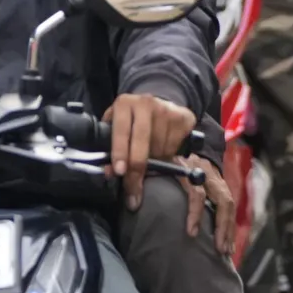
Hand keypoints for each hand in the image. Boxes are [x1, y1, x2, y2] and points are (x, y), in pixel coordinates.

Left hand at [106, 93, 197, 208]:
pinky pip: (175, 147)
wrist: (159, 102)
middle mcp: (145, 103)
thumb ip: (110, 146)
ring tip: (151, 157)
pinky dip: (169, 155)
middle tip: (133, 190)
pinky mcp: (184, 116)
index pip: (120, 131)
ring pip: (160, 148)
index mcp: (124, 104)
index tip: (120, 172)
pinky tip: (164, 149)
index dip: (120, 153)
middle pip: (141, 142)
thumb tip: (109, 172)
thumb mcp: (116, 126)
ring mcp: (166, 109)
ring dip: (155, 162)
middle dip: (136, 169)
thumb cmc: (132, 120)